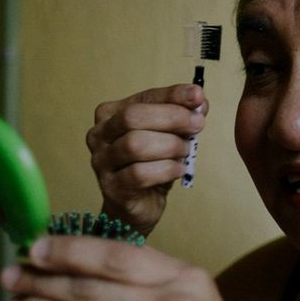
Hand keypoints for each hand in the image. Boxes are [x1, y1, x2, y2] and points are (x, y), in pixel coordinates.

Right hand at [86, 84, 207, 235]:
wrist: (139, 205)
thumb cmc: (152, 164)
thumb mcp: (169, 135)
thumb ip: (182, 116)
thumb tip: (199, 101)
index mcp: (111, 114)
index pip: (144, 97)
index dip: (172, 95)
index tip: (197, 96)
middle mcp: (99, 135)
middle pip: (132, 118)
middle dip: (171, 118)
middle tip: (197, 125)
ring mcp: (102, 162)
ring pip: (135, 145)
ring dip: (169, 146)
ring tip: (185, 151)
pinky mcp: (112, 187)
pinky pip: (139, 174)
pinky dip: (166, 169)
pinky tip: (178, 170)